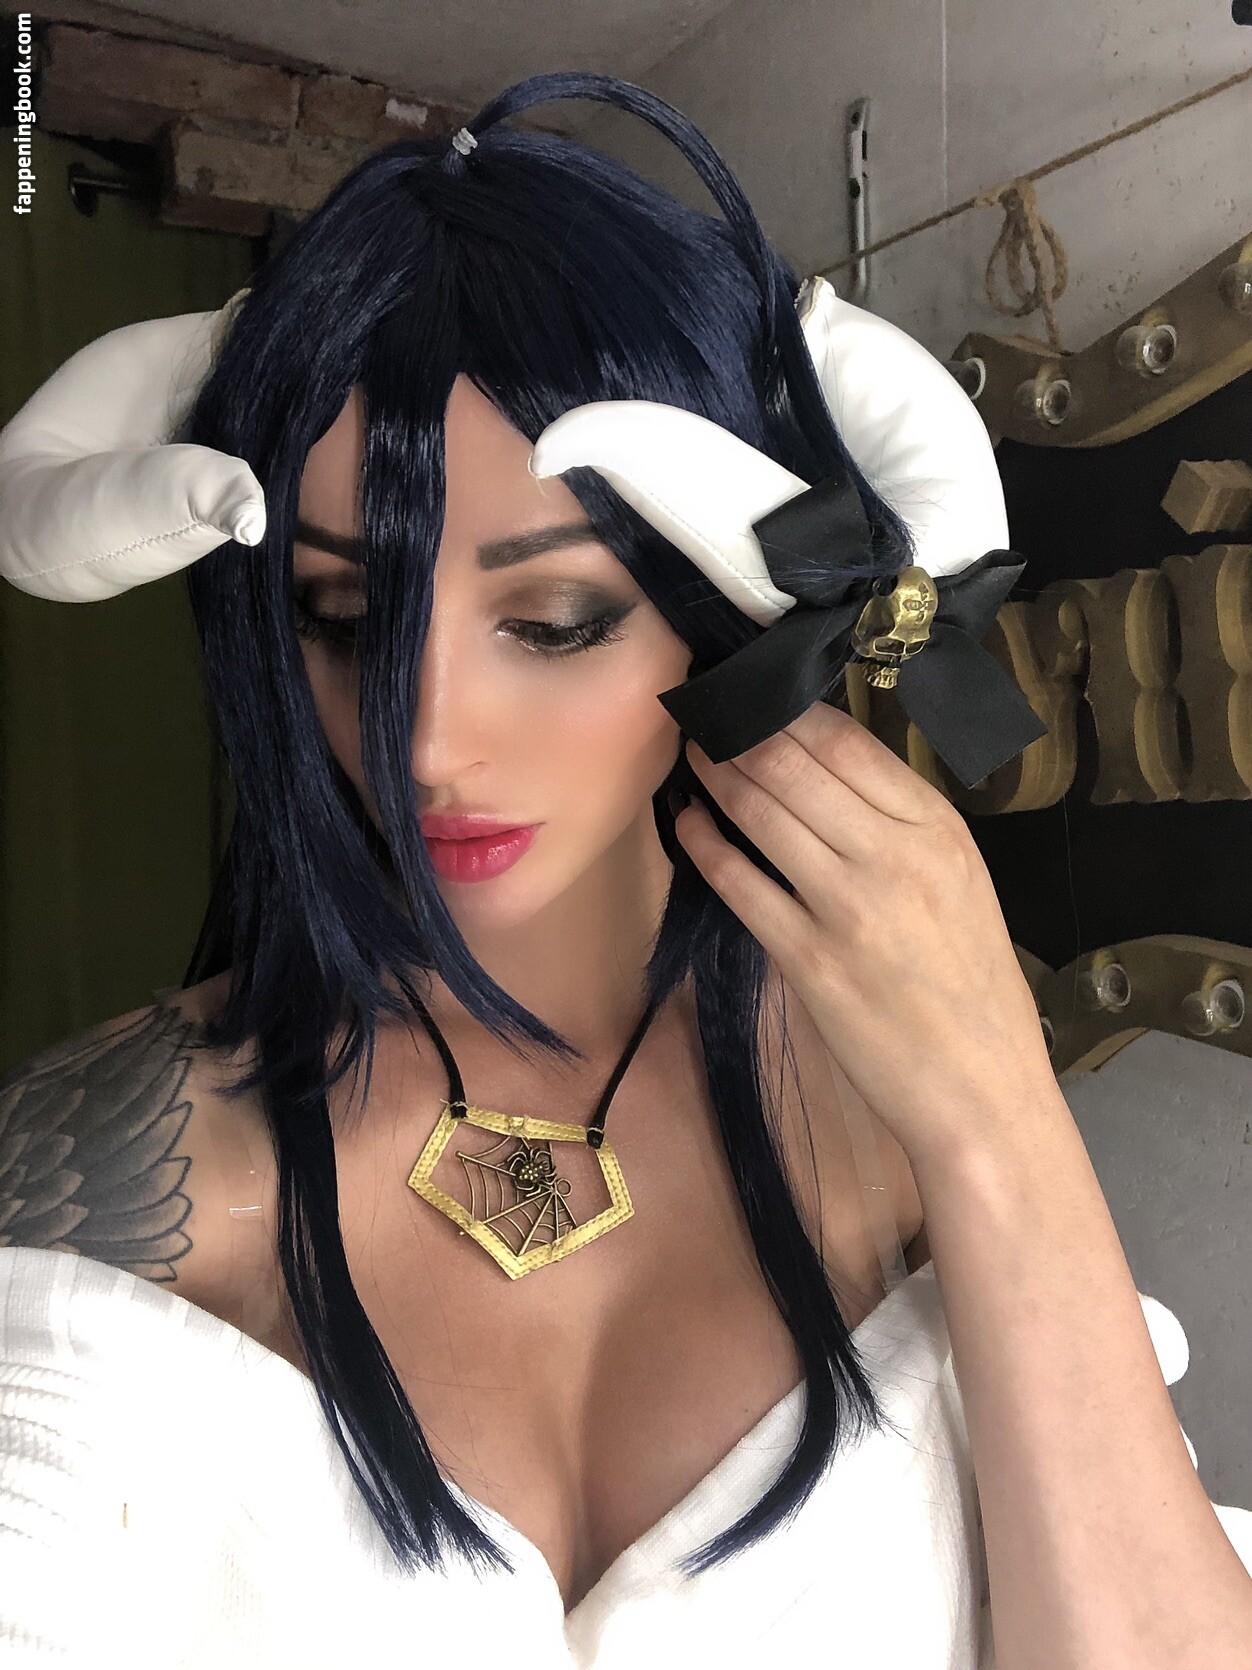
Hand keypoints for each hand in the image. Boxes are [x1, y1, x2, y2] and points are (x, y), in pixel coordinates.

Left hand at [673, 701, 1059, 1170]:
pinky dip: (706, 844)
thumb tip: (824, 767)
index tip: (751, 692)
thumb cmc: (970, 985)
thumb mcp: (959, 881)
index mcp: (936, 828)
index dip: (785, 708)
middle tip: (703, 713)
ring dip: (715, 775)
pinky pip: (740, 883)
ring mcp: (847, 907)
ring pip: (760, 811)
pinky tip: (689, 823)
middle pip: (792, 764)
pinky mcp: (808, 960)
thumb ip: (899, 826)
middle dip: (737, 731)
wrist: (983, 1089)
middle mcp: (893, 855)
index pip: (845, 741)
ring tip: (692, 754)